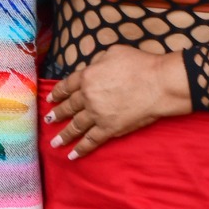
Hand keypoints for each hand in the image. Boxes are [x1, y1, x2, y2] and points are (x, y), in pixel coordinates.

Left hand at [46, 47, 191, 158]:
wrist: (159, 83)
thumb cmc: (140, 64)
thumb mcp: (112, 53)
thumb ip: (97, 62)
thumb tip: (93, 68)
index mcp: (86, 76)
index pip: (67, 86)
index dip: (57, 93)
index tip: (50, 99)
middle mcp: (88, 96)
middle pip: (69, 107)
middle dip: (57, 114)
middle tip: (48, 120)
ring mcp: (97, 114)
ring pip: (76, 126)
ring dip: (64, 135)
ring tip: (54, 143)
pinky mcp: (110, 128)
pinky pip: (92, 140)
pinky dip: (81, 149)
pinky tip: (72, 155)